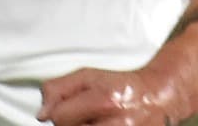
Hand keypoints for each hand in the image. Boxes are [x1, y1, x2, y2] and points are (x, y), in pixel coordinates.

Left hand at [38, 65, 193, 125]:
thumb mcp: (87, 76)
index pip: (59, 118)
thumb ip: (58, 89)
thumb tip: (42, 114)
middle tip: (84, 116)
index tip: (69, 108)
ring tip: (92, 122)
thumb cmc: (120, 86)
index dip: (58, 112)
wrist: (156, 98)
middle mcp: (117, 125)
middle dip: (71, 124)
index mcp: (104, 101)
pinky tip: (99, 125)